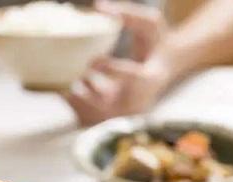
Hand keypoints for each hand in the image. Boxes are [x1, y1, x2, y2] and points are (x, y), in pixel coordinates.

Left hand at [66, 0, 168, 125]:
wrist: (162, 70)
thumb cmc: (156, 43)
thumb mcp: (150, 24)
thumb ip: (129, 14)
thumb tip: (97, 6)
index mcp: (151, 79)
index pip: (133, 78)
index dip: (112, 70)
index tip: (95, 59)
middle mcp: (138, 102)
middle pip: (109, 105)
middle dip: (90, 90)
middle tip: (83, 74)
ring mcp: (124, 113)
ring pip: (94, 115)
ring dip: (80, 98)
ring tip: (79, 81)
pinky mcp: (113, 118)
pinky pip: (86, 118)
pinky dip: (73, 105)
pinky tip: (69, 89)